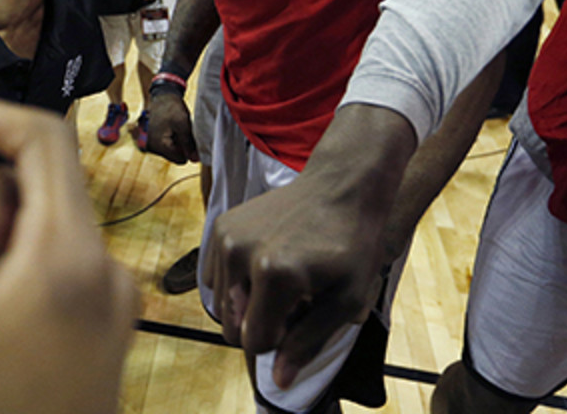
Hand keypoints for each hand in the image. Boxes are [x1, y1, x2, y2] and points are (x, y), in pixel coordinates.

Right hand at [145, 91, 197, 163]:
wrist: (161, 97)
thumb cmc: (172, 109)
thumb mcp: (183, 125)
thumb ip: (189, 144)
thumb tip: (195, 160)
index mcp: (159, 145)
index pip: (181, 160)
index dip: (188, 150)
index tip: (190, 137)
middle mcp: (152, 148)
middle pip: (175, 156)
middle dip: (181, 147)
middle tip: (182, 131)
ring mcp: (150, 145)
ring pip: (170, 152)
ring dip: (176, 143)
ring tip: (176, 128)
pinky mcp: (151, 141)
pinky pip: (165, 146)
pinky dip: (171, 139)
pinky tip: (171, 128)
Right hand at [203, 104, 414, 389]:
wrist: (340, 185)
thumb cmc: (351, 243)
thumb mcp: (345, 298)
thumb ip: (308, 341)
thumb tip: (278, 380)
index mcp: (274, 274)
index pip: (254, 341)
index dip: (279, 343)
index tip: (303, 320)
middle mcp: (240, 254)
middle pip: (232, 326)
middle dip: (260, 324)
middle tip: (294, 303)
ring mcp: (225, 237)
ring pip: (222, 303)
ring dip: (249, 303)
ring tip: (283, 281)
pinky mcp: (220, 225)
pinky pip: (215, 277)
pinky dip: (236, 282)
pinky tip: (264, 265)